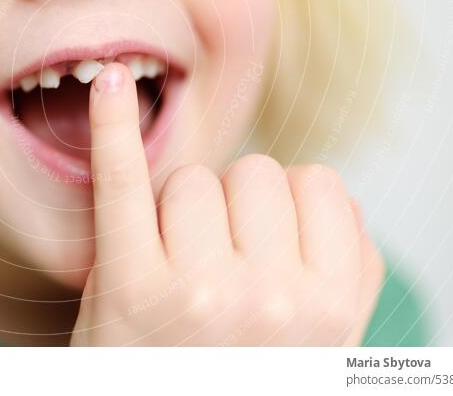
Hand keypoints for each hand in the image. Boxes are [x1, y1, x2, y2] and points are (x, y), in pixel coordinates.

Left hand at [70, 63, 383, 345]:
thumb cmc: (233, 372)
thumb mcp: (315, 343)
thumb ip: (342, 273)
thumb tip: (331, 198)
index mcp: (333, 308)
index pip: (316, 183)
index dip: (281, 207)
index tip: (260, 242)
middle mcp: (276, 303)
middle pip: (253, 174)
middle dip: (228, 207)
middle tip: (208, 266)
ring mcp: (201, 292)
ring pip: (195, 177)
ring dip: (180, 208)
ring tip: (172, 268)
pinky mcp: (132, 286)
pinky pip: (126, 182)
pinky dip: (113, 127)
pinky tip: (110, 84)